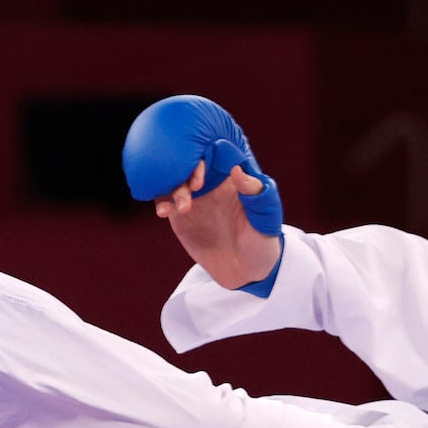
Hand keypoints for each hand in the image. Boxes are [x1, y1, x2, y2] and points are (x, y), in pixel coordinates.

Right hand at [155, 161, 283, 291]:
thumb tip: (236, 170)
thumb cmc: (262, 241)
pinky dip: (161, 203)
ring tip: (183, 208)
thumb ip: (255, 193)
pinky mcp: (181, 218)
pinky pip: (166, 204)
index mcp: (229, 177)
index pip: (214, 154)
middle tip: (194, 186)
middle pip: (189, 163)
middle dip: (186, 168)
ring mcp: (193, 200)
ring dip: (172, 187)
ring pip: (174, 181)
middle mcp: (209, 184)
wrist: (247, 273)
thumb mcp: (266, 218)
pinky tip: (164, 212)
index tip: (206, 167)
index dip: (207, 154)